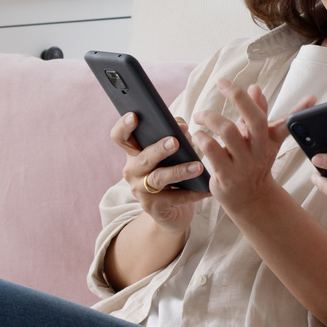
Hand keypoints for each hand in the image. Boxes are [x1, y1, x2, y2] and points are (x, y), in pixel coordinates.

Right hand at [111, 112, 208, 233]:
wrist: (172, 210)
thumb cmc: (172, 172)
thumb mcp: (172, 152)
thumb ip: (175, 135)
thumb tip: (181, 126)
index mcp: (134, 153)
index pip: (120, 137)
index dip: (124, 126)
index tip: (134, 116)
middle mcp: (132, 171)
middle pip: (143, 158)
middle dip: (159, 149)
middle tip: (175, 141)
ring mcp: (140, 191)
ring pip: (158, 178)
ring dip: (179, 171)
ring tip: (198, 167)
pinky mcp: (153, 208)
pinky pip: (175, 198)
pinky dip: (193, 193)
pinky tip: (206, 188)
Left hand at [191, 79, 314, 218]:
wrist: (250, 199)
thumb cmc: (254, 162)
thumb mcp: (261, 138)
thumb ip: (258, 111)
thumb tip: (255, 88)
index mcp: (270, 140)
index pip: (282, 120)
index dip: (289, 107)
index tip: (277, 89)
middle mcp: (259, 151)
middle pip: (254, 120)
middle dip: (238, 98)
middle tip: (223, 84)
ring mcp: (243, 164)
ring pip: (228, 132)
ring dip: (211, 118)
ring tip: (200, 116)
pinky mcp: (226, 176)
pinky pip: (212, 150)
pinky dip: (202, 138)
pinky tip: (197, 135)